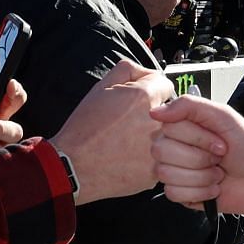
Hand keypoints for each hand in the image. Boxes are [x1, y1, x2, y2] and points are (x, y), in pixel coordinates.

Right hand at [50, 59, 174, 203]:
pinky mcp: (154, 172)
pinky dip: (149, 159)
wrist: (73, 167)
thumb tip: (144, 71)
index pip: (166, 86)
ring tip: (131, 143)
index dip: (153, 91)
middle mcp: (155, 123)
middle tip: (132, 124)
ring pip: (169, 138)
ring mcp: (157, 150)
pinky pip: (161, 160)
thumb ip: (127, 71)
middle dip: (156, 115)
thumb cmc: (83, 130)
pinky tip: (130, 159)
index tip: (143, 101)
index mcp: (143, 97)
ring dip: (156, 138)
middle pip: (171, 113)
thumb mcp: (100, 88)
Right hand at [150, 95, 243, 214]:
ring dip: (200, 176)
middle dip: (198, 158)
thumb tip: (156, 111)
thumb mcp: (225, 117)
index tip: (219, 142)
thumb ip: (190, 106)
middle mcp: (174, 146)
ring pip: (165, 174)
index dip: (196, 137)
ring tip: (217, 173)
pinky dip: (200, 192)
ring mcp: (175, 170)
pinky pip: (173, 193)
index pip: (168, 128)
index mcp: (183, 126)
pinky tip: (212, 188)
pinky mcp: (180, 193)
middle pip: (161, 151)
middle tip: (218, 158)